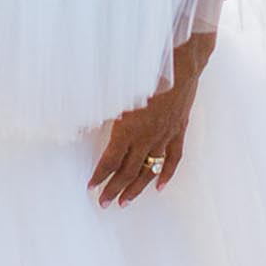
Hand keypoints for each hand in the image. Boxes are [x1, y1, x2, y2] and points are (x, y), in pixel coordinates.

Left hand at [87, 28, 215, 208]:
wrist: (179, 63)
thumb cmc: (145, 72)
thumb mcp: (118, 91)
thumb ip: (104, 110)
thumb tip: (86, 123)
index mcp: (128, 129)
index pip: (111, 160)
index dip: (100, 175)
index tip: (91, 186)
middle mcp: (146, 137)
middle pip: (128, 171)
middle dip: (114, 188)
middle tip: (103, 203)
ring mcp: (164, 136)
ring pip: (149, 170)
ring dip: (136, 188)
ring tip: (125, 202)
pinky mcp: (178, 130)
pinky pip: (173, 159)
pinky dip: (165, 175)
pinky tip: (158, 188)